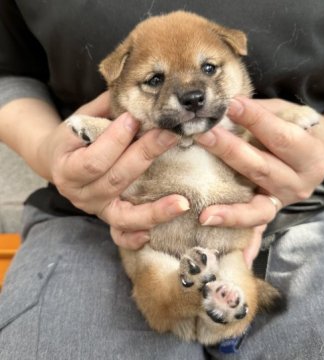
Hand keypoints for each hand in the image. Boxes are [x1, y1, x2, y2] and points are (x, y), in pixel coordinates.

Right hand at [40, 92, 188, 248]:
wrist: (57, 160)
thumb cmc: (74, 137)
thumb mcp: (81, 118)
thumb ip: (104, 109)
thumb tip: (136, 90)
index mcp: (66, 165)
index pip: (93, 157)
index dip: (115, 140)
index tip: (135, 119)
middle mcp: (78, 192)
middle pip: (114, 179)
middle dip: (144, 156)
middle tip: (170, 136)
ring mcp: (94, 208)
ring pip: (123, 214)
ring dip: (153, 209)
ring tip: (181, 203)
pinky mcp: (106, 217)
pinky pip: (119, 234)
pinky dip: (134, 237)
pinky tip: (152, 235)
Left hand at [195, 96, 323, 264]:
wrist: (313, 154)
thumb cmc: (295, 130)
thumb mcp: (286, 115)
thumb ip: (261, 113)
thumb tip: (227, 108)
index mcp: (310, 154)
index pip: (280, 137)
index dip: (256, 120)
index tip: (230, 105)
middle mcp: (299, 183)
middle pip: (261, 169)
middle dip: (230, 152)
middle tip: (203, 136)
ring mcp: (282, 203)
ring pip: (256, 210)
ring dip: (229, 211)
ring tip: (205, 215)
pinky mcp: (269, 214)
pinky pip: (257, 231)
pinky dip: (248, 246)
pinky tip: (235, 259)